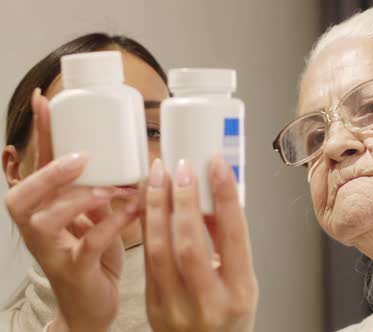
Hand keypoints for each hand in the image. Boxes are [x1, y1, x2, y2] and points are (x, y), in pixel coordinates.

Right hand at [3, 90, 138, 331]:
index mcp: (45, 206)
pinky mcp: (73, 271)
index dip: (42, 132)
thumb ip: (100, 186)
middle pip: (23, 194)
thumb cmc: (93, 253)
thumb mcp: (95, 213)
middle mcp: (38, 227)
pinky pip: (86, 245)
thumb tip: (126, 153)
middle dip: (50, 171)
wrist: (92, 305)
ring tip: (111, 188)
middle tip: (81, 158)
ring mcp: (51, 251)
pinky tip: (132, 211)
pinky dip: (110, 225)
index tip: (45, 99)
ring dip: (80, 198)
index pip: (38, 163)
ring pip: (46, 219)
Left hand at [142, 156, 257, 331]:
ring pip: (159, 249)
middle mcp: (208, 302)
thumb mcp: (244, 281)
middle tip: (181, 167)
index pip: (233, 236)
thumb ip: (229, 243)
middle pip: (189, 243)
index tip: (217, 164)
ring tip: (158, 176)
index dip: (224, 196)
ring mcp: (176, 306)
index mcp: (239, 292)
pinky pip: (146, 258)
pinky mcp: (152, 304)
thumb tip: (213, 195)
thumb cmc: (230, 314)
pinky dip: (146, 224)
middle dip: (183, 199)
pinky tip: (147, 202)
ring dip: (156, 206)